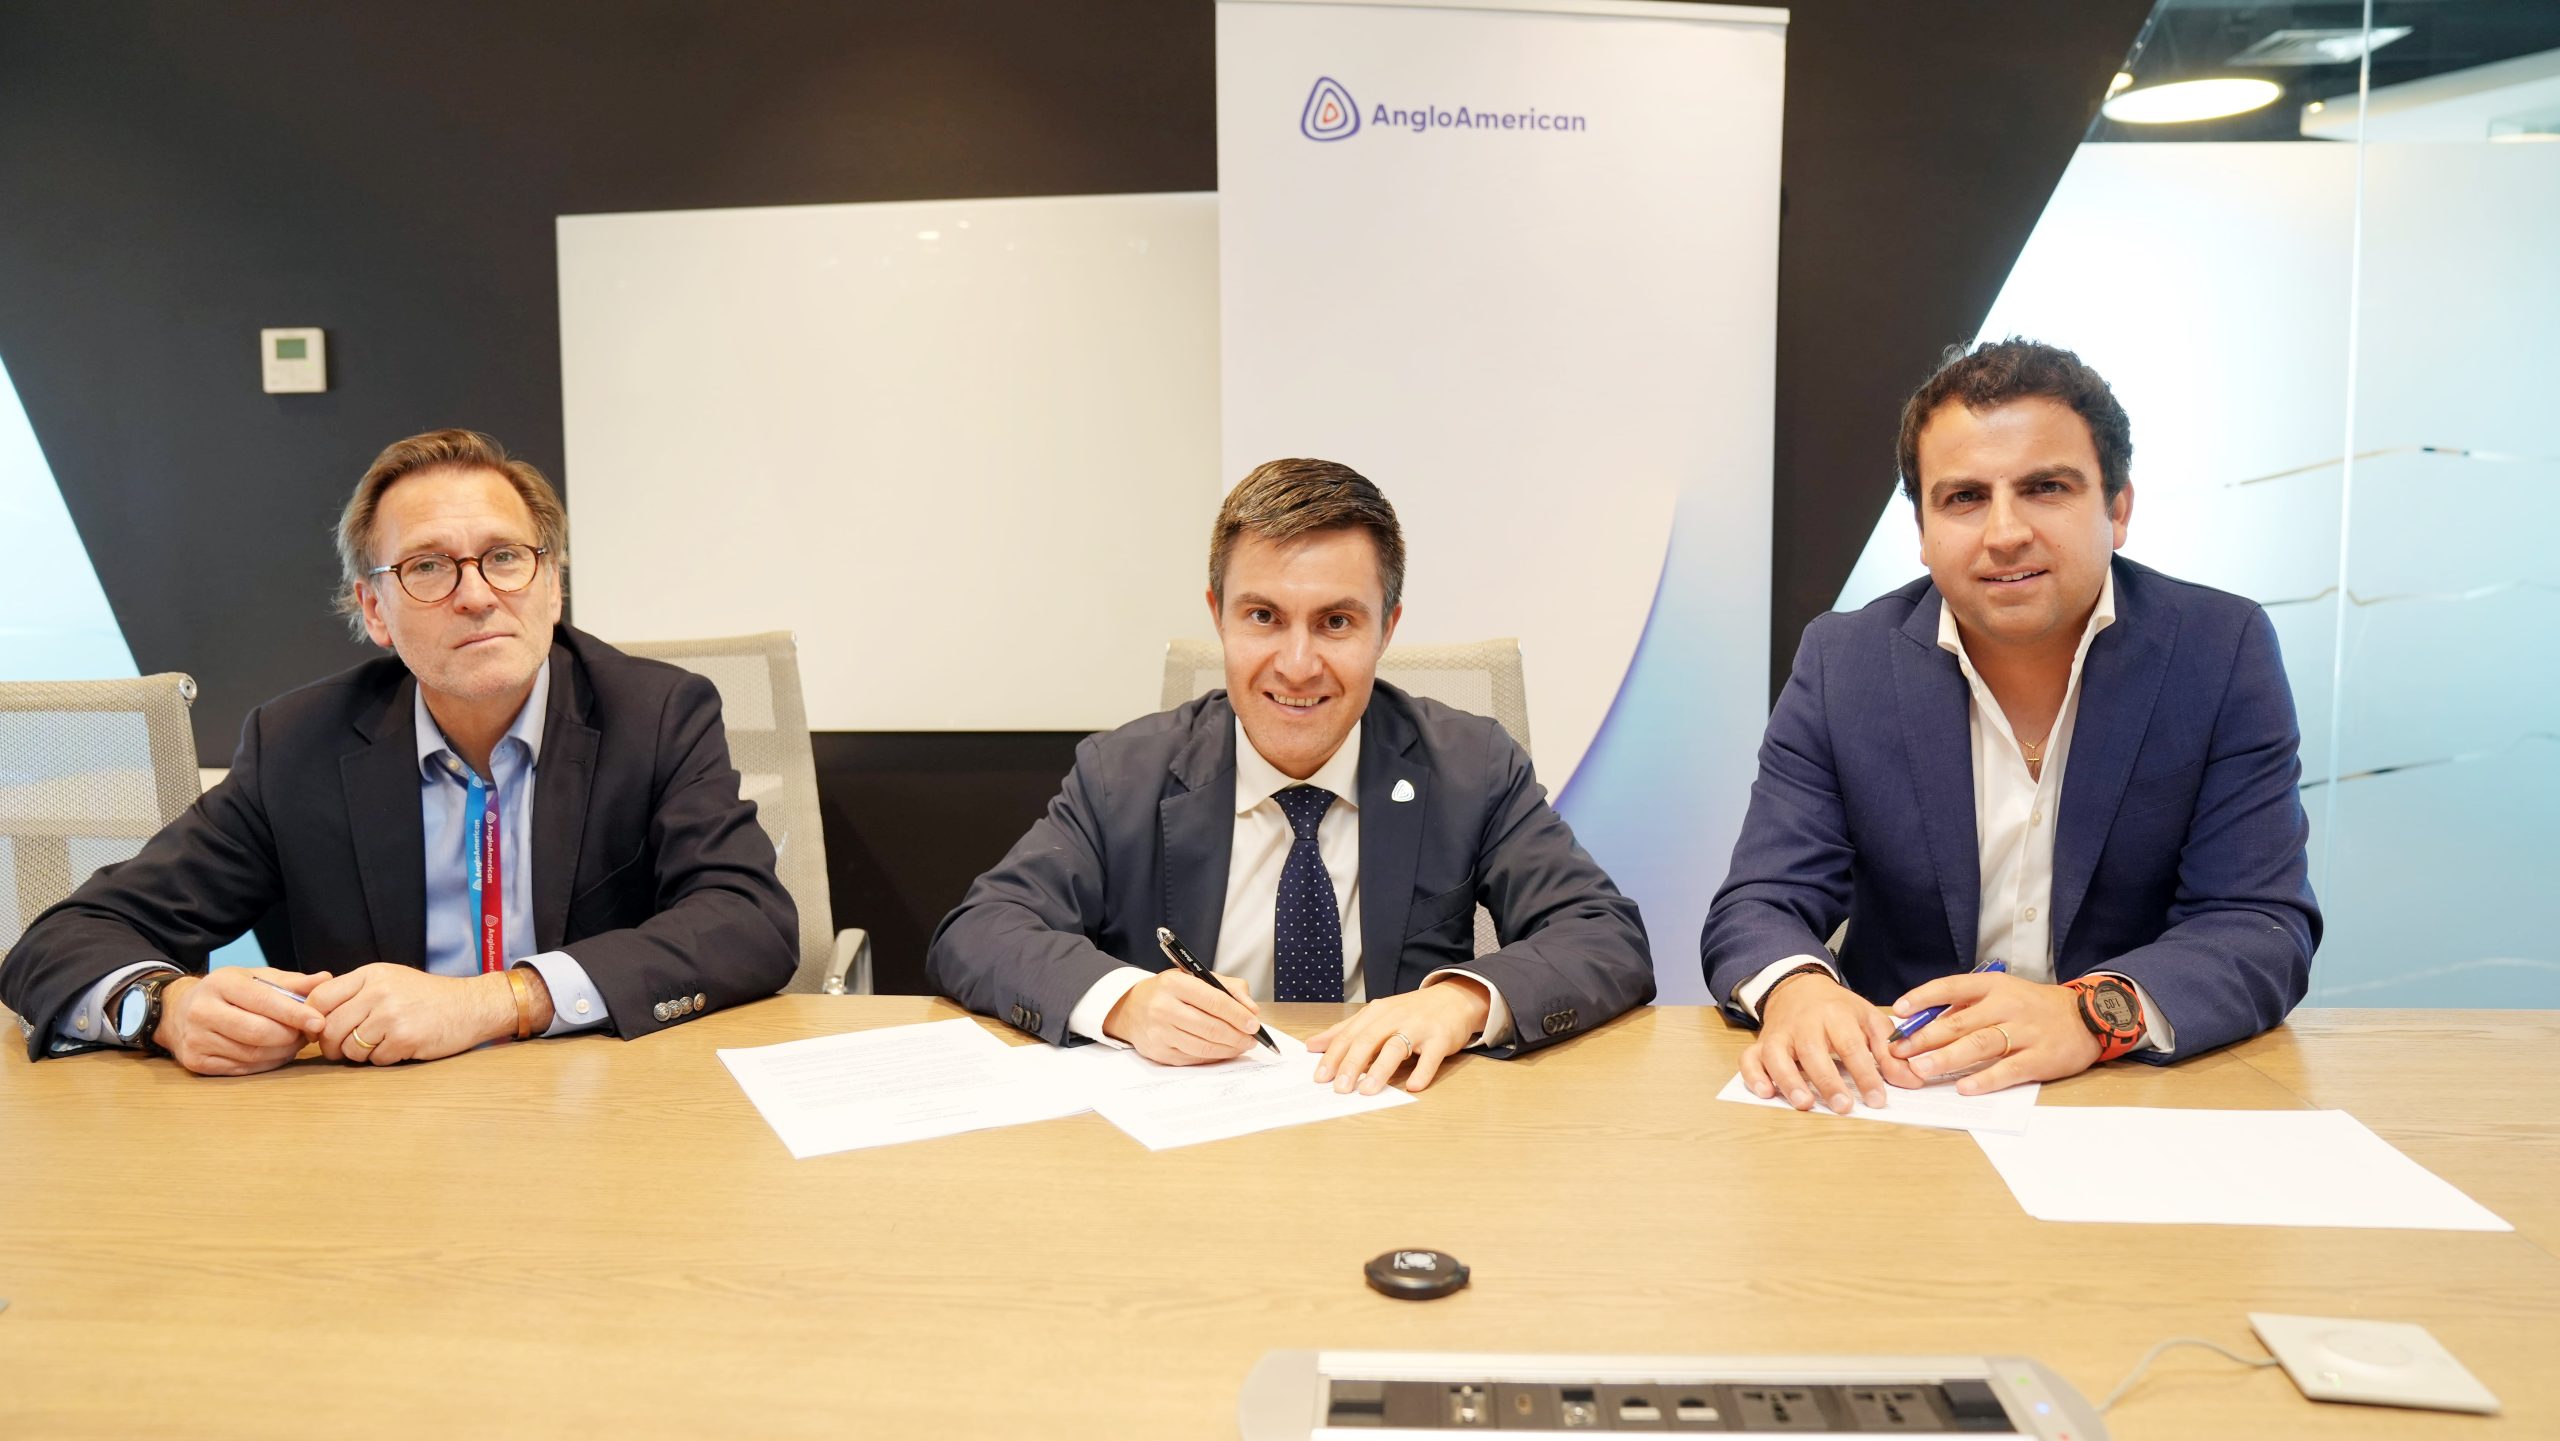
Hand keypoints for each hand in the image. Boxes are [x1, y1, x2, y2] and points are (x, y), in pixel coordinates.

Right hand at [153, 967, 331, 1075]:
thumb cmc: (228, 993)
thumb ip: (291, 982)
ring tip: (294, 1042)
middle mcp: (203, 1011)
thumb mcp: (255, 978)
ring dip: (282, 1052)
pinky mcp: (196, 1062)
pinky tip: (276, 1054)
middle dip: (290, 1036)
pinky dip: (266, 1063)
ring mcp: (196, 1039)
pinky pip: (242, 1068)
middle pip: (258, 1032)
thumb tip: (326, 979)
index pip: (263, 1001)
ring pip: (252, 1054)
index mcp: (220, 984)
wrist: (179, 1011)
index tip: (319, 1022)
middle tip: (308, 1034)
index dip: (294, 1014)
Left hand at [308, 963, 514, 1065]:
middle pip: (330, 1028)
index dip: (312, 1019)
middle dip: (331, 1046)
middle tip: (341, 1050)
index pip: (320, 998)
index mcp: (371, 975)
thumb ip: (356, 992)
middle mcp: (379, 992)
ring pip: (350, 1048)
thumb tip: (314, 1015)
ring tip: (377, 1045)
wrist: (471, 1006)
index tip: (319, 1030)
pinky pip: (375, 1059)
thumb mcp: (390, 980)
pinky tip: (398, 1048)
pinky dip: (383, 1059)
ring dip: (358, 1055)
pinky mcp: (405, 1038)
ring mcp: (392, 1015)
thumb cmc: (428, 997)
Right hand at [1103, 969, 1262, 1064]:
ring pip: (1203, 1047)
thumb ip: (1228, 988)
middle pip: (1210, 1028)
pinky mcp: (1158, 1052)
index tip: (1254, 1023)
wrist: (1130, 1008)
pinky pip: (1193, 1059)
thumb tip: (1251, 1009)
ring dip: (1229, 1049)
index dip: (1238, 1015)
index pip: (1214, 1000)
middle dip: (1237, 1036)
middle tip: (1252, 1038)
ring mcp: (1159, 1033)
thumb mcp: (1195, 977)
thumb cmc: (1168, 992)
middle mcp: (1163, 1008)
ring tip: (1242, 1045)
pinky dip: (1213, 1057)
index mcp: (1174, 983)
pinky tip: (1223, 1051)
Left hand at [1307, 978, 1488, 1094]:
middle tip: (1340, 1088)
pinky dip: (1422, 1072)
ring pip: (1396, 1047)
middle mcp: (1395, 1017)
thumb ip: (1345, 1031)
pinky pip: (1431, 1057)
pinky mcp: (1441, 1038)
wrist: (1453, 999)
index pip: (1349, 1034)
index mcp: (1376, 1013)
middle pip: (1368, 1040)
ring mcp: (1419, 1027)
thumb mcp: (1376, 1016)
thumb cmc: (1410, 1012)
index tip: (1320, 1077)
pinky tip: (1413, 1086)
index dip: (1333, 1056)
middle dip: (1351, 1065)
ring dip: (1380, 1070)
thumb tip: (1312, 1046)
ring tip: (1367, 1091)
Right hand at [1739, 970, 1920, 1112]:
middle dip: (1828, 1082)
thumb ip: (1888, 1051)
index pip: (1851, 1046)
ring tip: (1805, 1104)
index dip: (1865, 1074)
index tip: (1877, 1099)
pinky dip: (1754, 1076)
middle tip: (1844, 1107)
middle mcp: (1804, 1024)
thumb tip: (1912, 1080)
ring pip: (1778, 1057)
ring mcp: (1780, 1035)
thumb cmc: (1838, 1010)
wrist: (1799, 988)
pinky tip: (1765, 1092)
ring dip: (1790, 1081)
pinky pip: (1750, 1059)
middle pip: (1813, 1052)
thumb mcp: (1868, 1020)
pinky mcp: (1762, 1044)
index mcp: (1835, 1015)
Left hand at [1887, 972, 2101, 1093]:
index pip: (1951, 987)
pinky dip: (1985, 1079)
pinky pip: (2009, 1069)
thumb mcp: (2002, 993)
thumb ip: (1968, 1006)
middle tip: (1899, 1052)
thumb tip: (1924, 1022)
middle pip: (1960, 1022)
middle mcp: (2007, 1006)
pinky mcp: (2041, 1058)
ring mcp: (2025, 1032)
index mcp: (1994, 986)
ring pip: (1980, 1044)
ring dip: (1948, 1058)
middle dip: (1925, 1037)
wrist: (2088, 1015)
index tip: (1898, 1011)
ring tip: (1921, 1069)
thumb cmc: (2033, 1007)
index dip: (1923, 998)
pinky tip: (1964, 1087)